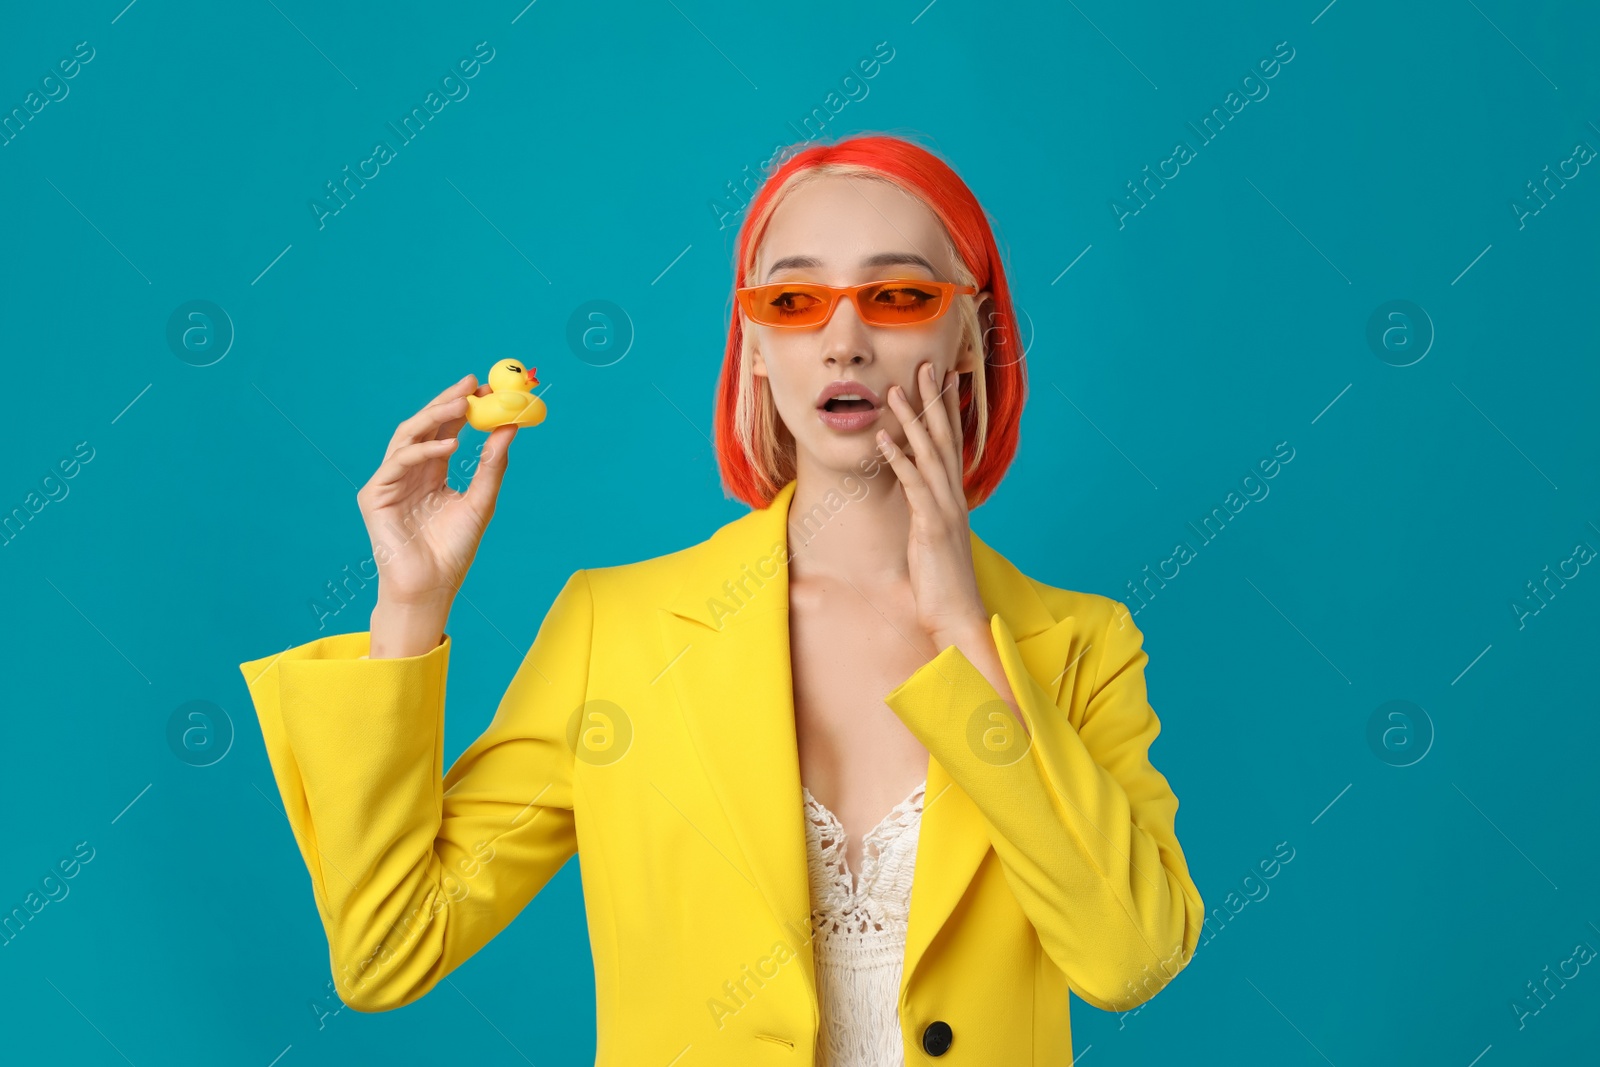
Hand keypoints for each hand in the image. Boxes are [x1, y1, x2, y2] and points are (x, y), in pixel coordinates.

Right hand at [356, 374, 517, 635]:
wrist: (430, 587)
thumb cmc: (452, 551)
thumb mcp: (480, 501)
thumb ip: (492, 465)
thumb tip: (510, 426)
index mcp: (432, 472)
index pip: (446, 430)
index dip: (463, 407)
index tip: (488, 388)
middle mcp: (408, 472)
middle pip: (424, 426)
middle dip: (447, 402)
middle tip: (472, 384)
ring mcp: (389, 482)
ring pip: (407, 436)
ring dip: (434, 417)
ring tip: (462, 404)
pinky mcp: (375, 495)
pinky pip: (398, 462)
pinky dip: (424, 450)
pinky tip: (451, 445)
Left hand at [876, 361, 989, 646]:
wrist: (957, 615)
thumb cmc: (942, 582)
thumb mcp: (932, 539)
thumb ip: (928, 513)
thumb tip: (917, 495)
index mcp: (953, 498)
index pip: (951, 444)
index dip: (946, 410)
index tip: (941, 379)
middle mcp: (953, 497)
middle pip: (943, 439)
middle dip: (932, 402)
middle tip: (923, 367)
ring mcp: (945, 509)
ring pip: (928, 454)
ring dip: (911, 421)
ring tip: (895, 391)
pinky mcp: (932, 526)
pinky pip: (914, 485)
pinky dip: (899, 459)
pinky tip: (883, 438)